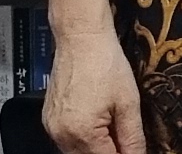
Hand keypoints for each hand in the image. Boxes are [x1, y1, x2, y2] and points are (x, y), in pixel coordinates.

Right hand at [41, 28, 143, 153]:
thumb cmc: (103, 62)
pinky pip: (67, 140)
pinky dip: (83, 138)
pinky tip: (96, 121)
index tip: (131, 149)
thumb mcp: (128, 103)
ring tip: (111, 124)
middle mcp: (61, 134)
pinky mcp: (49, 120)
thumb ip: (133, 138)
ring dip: (96, 147)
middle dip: (109, 151)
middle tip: (124, 137)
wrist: (81, 38)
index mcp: (82, 133)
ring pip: (77, 153)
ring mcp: (52, 127)